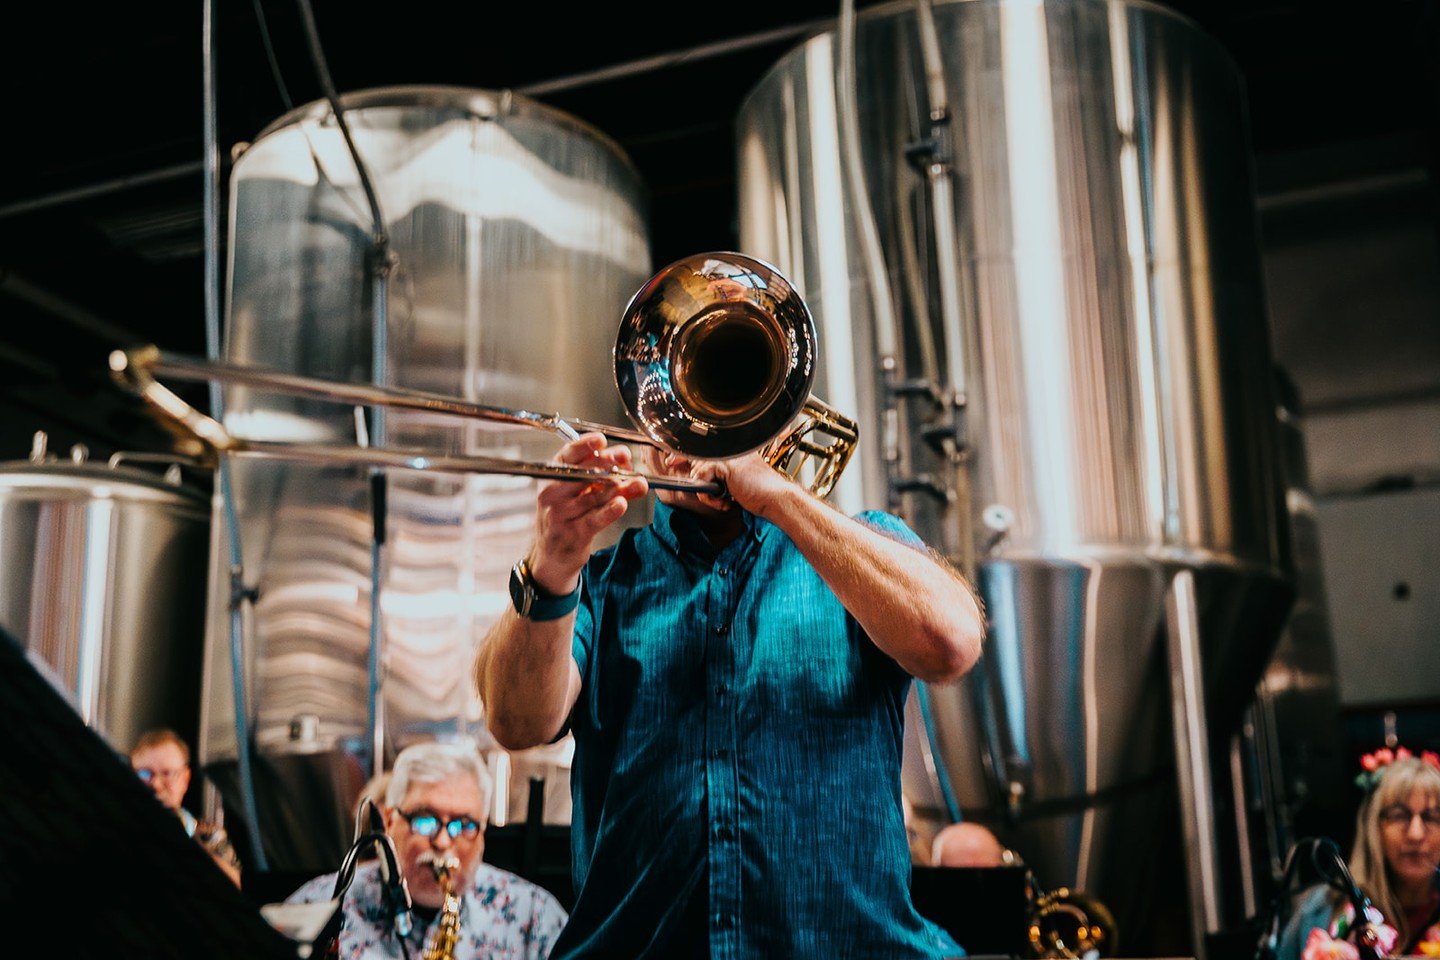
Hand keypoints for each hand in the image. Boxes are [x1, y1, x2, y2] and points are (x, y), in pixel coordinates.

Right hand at [529, 434, 646, 593]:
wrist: (552, 556)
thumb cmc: (566, 517)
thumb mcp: (576, 493)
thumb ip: (598, 477)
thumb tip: (625, 462)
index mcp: (551, 477)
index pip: (566, 456)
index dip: (583, 446)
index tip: (600, 440)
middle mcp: (552, 494)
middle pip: (582, 474)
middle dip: (607, 463)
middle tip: (625, 456)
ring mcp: (560, 515)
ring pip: (593, 496)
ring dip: (618, 487)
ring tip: (638, 482)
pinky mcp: (572, 534)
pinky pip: (594, 519)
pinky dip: (609, 511)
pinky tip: (622, 503)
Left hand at [696, 451, 797, 517]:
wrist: (776, 498)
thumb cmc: (762, 495)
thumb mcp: (737, 483)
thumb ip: (720, 477)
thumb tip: (698, 479)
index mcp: (735, 451)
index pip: (705, 456)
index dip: (698, 471)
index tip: (701, 484)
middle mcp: (730, 449)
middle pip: (697, 463)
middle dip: (702, 485)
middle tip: (720, 500)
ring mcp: (727, 454)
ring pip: (698, 472)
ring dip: (707, 494)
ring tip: (724, 502)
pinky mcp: (725, 464)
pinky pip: (701, 478)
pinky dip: (709, 496)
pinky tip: (725, 502)